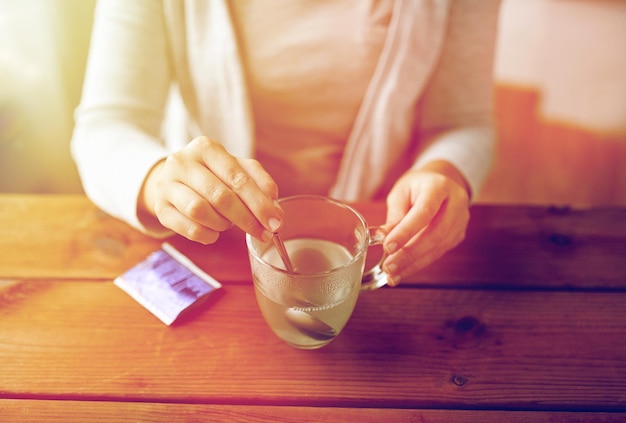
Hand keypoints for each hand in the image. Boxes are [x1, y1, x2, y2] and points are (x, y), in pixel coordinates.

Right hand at [138, 136, 282, 243]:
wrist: (175, 180)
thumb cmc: (213, 175)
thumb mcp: (237, 169)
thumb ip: (258, 182)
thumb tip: (274, 206)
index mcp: (206, 148)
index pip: (237, 177)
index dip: (259, 203)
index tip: (276, 222)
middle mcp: (182, 162)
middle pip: (220, 196)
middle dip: (247, 219)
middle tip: (263, 233)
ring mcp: (167, 185)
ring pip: (200, 211)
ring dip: (223, 224)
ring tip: (229, 224)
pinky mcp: (160, 208)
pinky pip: (188, 228)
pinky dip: (207, 235)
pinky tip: (214, 232)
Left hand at [381, 160, 469, 285]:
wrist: (441, 182)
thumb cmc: (417, 186)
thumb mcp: (402, 192)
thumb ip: (395, 214)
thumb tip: (383, 238)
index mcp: (439, 186)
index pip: (424, 212)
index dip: (406, 232)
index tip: (388, 247)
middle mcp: (456, 203)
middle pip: (435, 234)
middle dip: (409, 254)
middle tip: (389, 267)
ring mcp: (461, 221)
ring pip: (438, 248)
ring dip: (413, 264)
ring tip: (392, 274)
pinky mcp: (458, 235)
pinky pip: (439, 253)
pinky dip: (419, 264)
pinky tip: (403, 271)